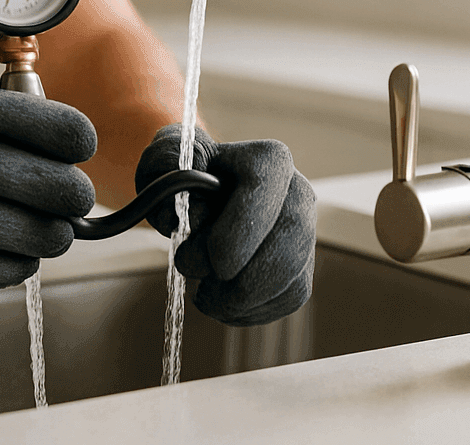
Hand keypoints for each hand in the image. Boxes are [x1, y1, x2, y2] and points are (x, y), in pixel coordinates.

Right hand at [0, 86, 96, 294]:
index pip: (1, 112)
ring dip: (43, 235)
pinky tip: (20, 260)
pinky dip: (10, 266)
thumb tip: (58, 135)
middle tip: (79, 199)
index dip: (54, 127)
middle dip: (61, 189)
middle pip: (7, 173)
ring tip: (56, 235)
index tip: (84, 142)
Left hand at [135, 124, 316, 326]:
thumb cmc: (184, 174)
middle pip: (288, 245)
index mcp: (268, 159)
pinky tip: (223, 302)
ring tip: (206, 296)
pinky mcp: (302, 266)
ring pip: (291, 279)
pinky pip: (288, 298)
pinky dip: (251, 312)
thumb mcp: (166, 157)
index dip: (240, 232)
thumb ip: (165, 163)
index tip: (212, 262)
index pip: (264, 191)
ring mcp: (305, 232)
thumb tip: (180, 206)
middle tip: (200, 290)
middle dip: (242, 280)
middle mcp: (298, 193)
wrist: (201, 195)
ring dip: (242, 301)